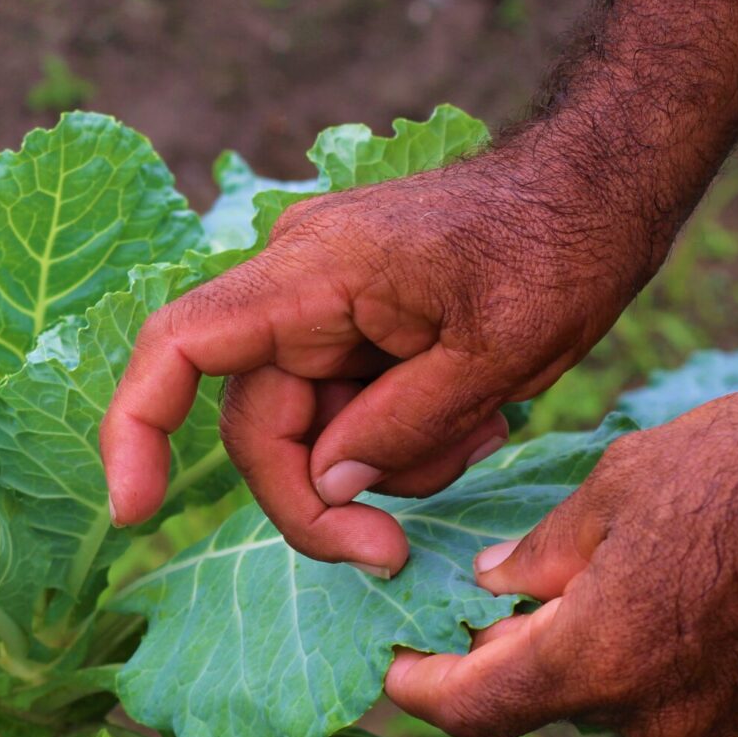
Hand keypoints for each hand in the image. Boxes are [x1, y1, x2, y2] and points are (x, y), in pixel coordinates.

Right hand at [101, 147, 659, 573]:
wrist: (602, 182)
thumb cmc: (559, 247)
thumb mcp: (495, 357)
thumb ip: (398, 429)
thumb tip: (326, 486)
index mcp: (309, 277)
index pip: (179, 347)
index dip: (135, 429)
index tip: (135, 513)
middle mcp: (295, 288)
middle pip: (259, 424)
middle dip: (319, 497)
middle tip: (389, 554)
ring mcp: (322, 306)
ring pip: (311, 429)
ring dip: (384, 463)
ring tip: (481, 433)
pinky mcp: (354, 325)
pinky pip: (347, 408)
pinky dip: (401, 437)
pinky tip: (476, 417)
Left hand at [385, 356, 737, 736]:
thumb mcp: (618, 486)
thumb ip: (539, 554)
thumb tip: (493, 587)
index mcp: (598, 660)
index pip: (472, 709)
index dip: (419, 691)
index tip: (393, 668)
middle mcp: (657, 718)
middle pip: (555, 702)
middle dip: (531, 649)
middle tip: (526, 589)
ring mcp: (727, 732)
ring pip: (630, 705)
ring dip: (612, 655)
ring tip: (644, 575)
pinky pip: (699, 706)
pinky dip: (680, 665)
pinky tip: (706, 600)